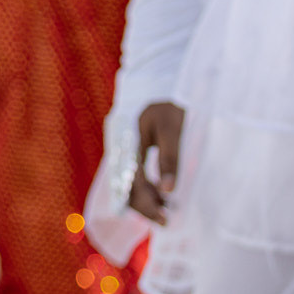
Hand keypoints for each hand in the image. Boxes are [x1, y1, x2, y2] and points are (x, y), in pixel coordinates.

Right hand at [128, 100, 185, 222]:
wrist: (162, 73)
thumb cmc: (170, 99)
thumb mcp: (173, 127)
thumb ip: (169, 158)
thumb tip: (167, 190)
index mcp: (126, 139)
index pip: (131, 181)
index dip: (147, 202)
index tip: (165, 217)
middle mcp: (119, 144)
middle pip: (124, 184)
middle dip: (143, 205)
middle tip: (166, 220)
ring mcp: (122, 144)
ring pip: (126, 179)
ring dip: (143, 197)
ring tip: (165, 209)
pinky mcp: (129, 143)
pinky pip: (131, 171)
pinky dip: (143, 186)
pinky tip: (159, 192)